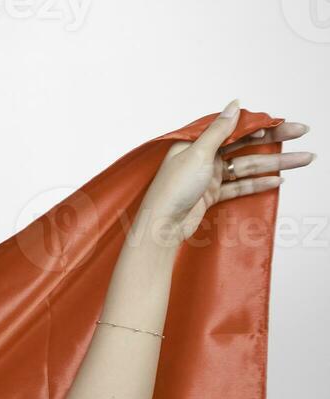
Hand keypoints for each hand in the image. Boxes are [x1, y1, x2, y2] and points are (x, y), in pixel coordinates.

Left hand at [135, 99, 314, 246]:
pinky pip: (239, 186)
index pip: (234, 128)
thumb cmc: (172, 189)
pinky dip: (258, 183)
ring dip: (275, 163)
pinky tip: (279, 180)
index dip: (260, 124)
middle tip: (302, 132)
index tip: (282, 122)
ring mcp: (208, 177)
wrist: (161, 227)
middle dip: (275, 140)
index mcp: (196, 143)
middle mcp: (202, 157)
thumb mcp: (197, 154)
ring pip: (247, 166)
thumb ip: (219, 130)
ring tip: (304, 159)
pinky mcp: (211, 195)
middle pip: (246, 145)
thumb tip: (234, 104)